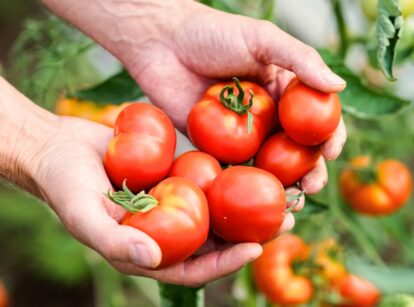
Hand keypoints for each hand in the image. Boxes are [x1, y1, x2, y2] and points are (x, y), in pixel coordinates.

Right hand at [1, 77, 299, 285]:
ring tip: (280, 191)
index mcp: (146, 249)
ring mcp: (168, 200)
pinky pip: (202, 176)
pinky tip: (248, 162)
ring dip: (244, 202)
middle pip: (211, 238)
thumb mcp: (83, 216)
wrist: (58, 147)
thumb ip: (115, 242)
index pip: (191, 267)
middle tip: (284, 219)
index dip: (223, 263)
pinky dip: (224, 174)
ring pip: (213, 207)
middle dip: (247, 233)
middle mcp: (163, 228)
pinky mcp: (171, 173)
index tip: (254, 249)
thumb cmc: (64, 186)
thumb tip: (153, 260)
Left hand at [116, 1, 346, 194]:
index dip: (328, 136)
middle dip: (308, 170)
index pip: (315, 117)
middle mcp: (266, 115)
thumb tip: (339, 86)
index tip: (331, 153)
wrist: (162, 44)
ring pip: (268, 165)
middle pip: (295, 148)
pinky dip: (245, 185)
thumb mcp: (262, 38)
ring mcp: (241, 133)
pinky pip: (233, 169)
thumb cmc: (212, 34)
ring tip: (289, 202)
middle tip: (310, 188)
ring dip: (281, 185)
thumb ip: (300, 60)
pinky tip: (253, 198)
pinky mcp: (215, 146)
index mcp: (283, 91)